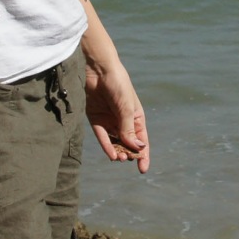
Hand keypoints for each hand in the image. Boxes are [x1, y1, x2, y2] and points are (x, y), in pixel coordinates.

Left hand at [85, 58, 150, 172]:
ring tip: (119, 158)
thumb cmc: (117, 84)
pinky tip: (111, 154)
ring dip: (118, 151)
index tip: (143, 169)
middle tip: (127, 159)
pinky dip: (107, 145)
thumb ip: (128, 128)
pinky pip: (102, 136)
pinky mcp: (96, 118)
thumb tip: (137, 148)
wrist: (98, 69)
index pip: (141, 139)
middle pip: (127, 143)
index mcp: (136, 116)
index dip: (143, 154)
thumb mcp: (125, 108)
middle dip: (129, 154)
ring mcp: (109, 119)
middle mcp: (123, 120)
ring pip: (115, 141)